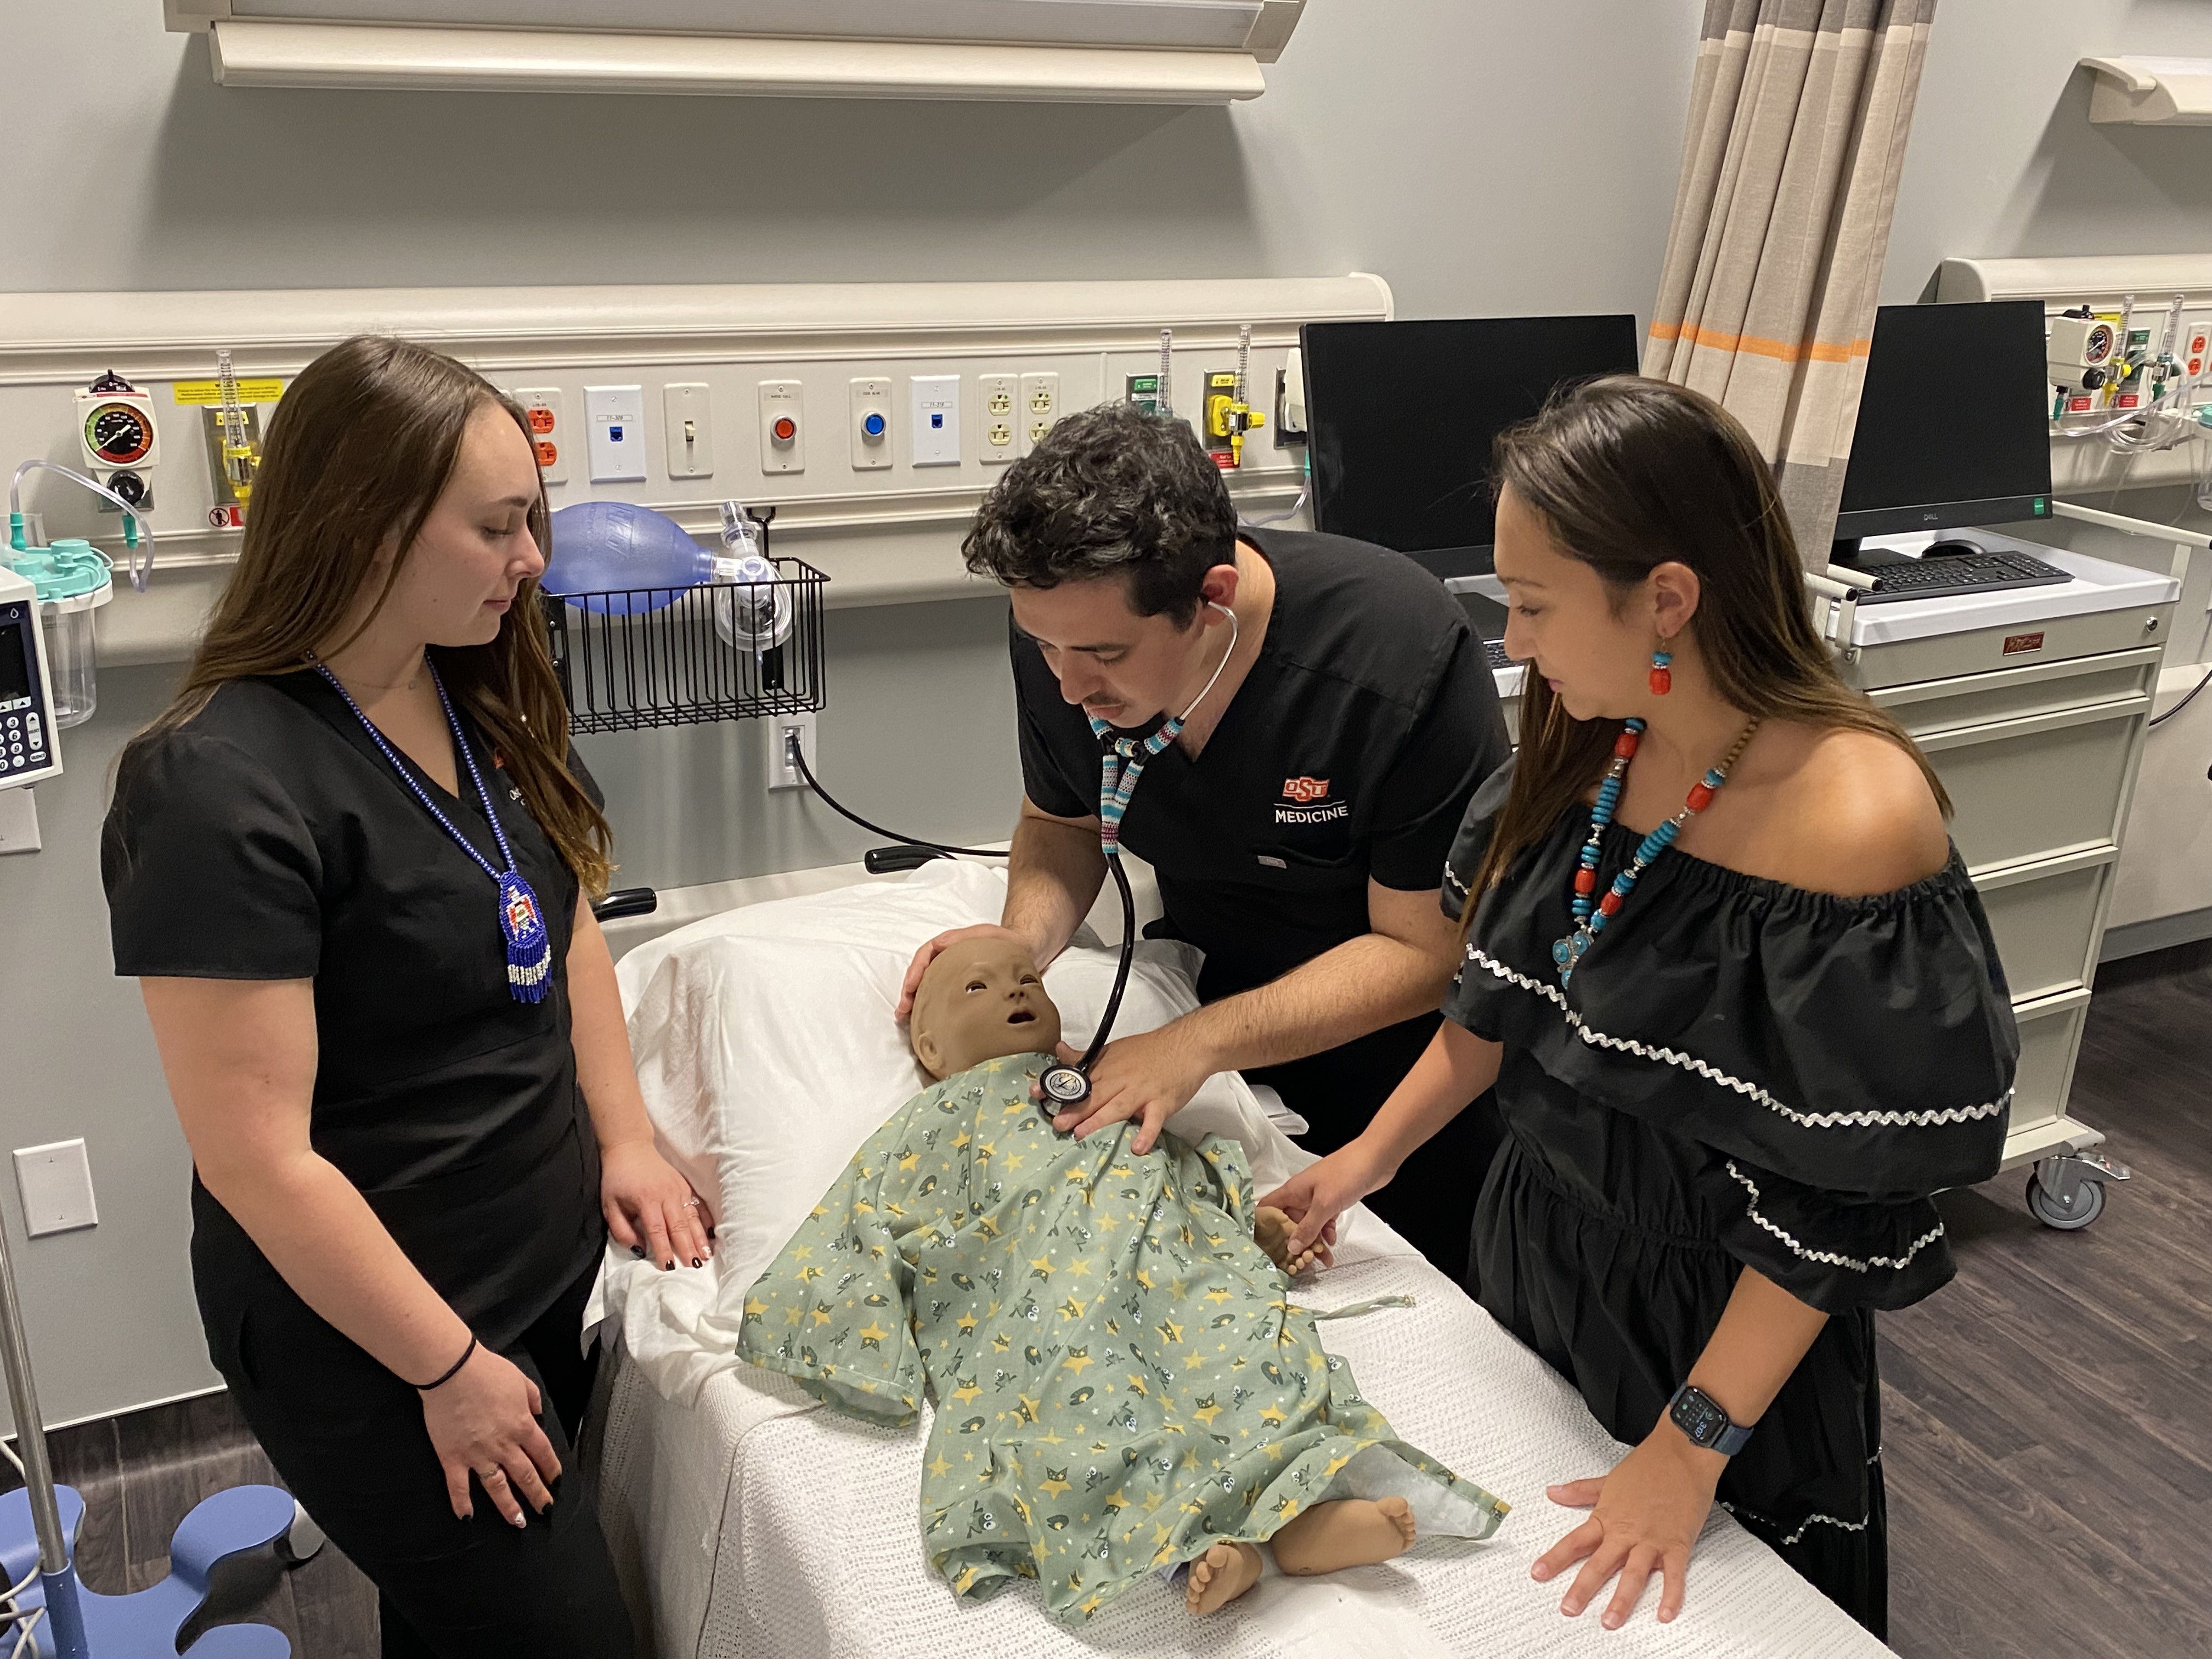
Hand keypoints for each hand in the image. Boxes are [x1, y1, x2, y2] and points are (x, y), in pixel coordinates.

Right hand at [420, 1345, 562, 1525]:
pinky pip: (458, 1486)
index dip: (551, 1470)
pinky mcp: (452, 1457)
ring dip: (509, 1507)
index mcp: (522, 1425)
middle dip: (537, 1495)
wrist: (451, 1370)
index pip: (543, 1454)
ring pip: (497, 1488)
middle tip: (545, 1508)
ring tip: (518, 1522)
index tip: (556, 1481)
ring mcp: (477, 1454)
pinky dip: (462, 1504)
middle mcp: (503, 1445)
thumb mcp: (521, 1380)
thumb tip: (538, 1413)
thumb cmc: (485, 1371)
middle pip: (525, 1476)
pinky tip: (467, 1516)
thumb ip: (533, 1399)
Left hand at [601, 1138, 712, 1270]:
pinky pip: (697, 1206)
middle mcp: (666, 1194)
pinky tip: (711, 1234)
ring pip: (692, 1217)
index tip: (669, 1267)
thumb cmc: (617, 1179)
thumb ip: (621, 1230)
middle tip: (694, 1267)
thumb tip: (640, 1249)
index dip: (664, 1250)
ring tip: (706, 1256)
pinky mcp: (684, 1185)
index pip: (657, 1230)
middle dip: (687, 1248)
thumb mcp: (609, 1206)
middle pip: (679, 1226)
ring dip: (699, 1238)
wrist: (630, 1147)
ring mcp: (678, 1189)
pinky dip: (705, 1220)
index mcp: (646, 1200)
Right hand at [894, 924, 1028, 1019]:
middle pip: (922, 973)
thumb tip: (939, 945)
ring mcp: (953, 974)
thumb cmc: (1006, 942)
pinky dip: (931, 1006)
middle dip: (909, 991)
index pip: (925, 955)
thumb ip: (965, 938)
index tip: (910, 987)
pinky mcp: (961, 988)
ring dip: (916, 1001)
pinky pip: (941, 996)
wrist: (1026, 952)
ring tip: (906, 1018)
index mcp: (951, 945)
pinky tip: (926, 1021)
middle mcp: (949, 959)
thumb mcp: (986, 934)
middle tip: (903, 1010)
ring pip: (929, 986)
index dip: (915, 971)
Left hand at [1039, 1022, 1213, 1154]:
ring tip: (1081, 1134)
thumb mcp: (1114, 1049)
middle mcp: (1122, 1079)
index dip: (1057, 1087)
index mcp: (1108, 1067)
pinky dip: (1146, 1133)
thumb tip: (1059, 1051)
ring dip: (1099, 1121)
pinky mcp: (1162, 1103)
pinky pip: (1153, 1121)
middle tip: (1057, 1123)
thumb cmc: (1150, 1050)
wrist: (1187, 1045)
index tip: (1036, 1093)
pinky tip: (1137, 1148)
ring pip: (1117, 1107)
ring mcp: (1142, 1092)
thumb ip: (1086, 1056)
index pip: (1079, 1078)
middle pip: (1095, 1095)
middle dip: (1074, 1109)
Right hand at [1260, 1141, 1392, 1264]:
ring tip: (1323, 1259)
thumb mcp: (1324, 1204)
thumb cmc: (1346, 1173)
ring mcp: (1316, 1199)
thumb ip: (1308, 1227)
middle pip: (1288, 1223)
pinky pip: (1323, 1222)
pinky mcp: (1331, 1202)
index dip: (1263, 1228)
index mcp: (1292, 1191)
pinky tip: (1333, 1242)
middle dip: (1293, 1243)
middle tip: (1300, 1262)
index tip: (1266, 1249)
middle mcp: (1301, 1195)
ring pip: (1308, 1226)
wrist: (1376, 1160)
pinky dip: (1326, 1233)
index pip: (1267, 1209)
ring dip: (1313, 1242)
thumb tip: (1292, 1247)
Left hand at [1532, 1422, 1725, 1627]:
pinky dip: (1671, 1595)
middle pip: (1599, 1564)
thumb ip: (1580, 1491)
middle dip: (1582, 1588)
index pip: (1575, 1542)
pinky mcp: (1677, 1544)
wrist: (1682, 1453)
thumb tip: (1554, 1492)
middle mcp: (1627, 1532)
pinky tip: (1664, 1613)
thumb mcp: (1608, 1479)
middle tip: (1568, 1608)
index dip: (1554, 1558)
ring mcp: (1652, 1540)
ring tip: (1610, 1620)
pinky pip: (1674, 1574)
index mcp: (1608, 1517)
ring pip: (1633, 1574)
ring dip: (1621, 1599)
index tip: (1538, 1573)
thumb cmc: (1649, 1464)